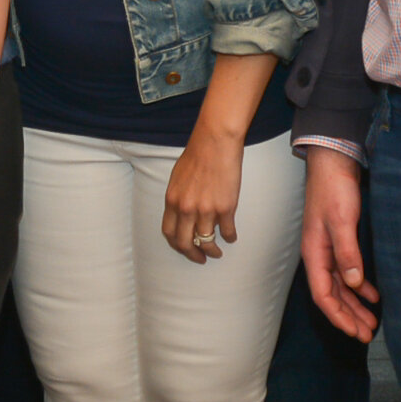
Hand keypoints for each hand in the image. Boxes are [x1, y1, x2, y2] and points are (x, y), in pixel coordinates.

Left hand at [163, 126, 245, 261]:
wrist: (215, 143)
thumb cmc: (195, 156)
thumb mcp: (176, 178)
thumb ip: (177, 199)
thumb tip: (180, 215)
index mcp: (172, 201)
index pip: (169, 233)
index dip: (176, 245)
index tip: (184, 249)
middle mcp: (186, 209)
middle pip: (185, 243)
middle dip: (193, 255)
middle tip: (200, 259)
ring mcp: (206, 210)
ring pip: (207, 242)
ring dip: (212, 251)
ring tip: (217, 252)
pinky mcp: (226, 208)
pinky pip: (227, 232)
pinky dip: (230, 237)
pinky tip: (231, 237)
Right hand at [302, 146, 378, 339]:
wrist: (334, 163)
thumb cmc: (333, 189)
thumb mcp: (341, 221)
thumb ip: (347, 252)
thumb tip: (354, 284)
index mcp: (315, 253)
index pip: (323, 295)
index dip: (339, 316)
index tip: (356, 332)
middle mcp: (320, 254)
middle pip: (332, 295)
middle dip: (349, 316)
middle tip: (368, 334)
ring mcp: (329, 248)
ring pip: (341, 286)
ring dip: (355, 304)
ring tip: (373, 321)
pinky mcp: (341, 241)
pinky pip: (348, 272)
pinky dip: (360, 286)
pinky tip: (373, 294)